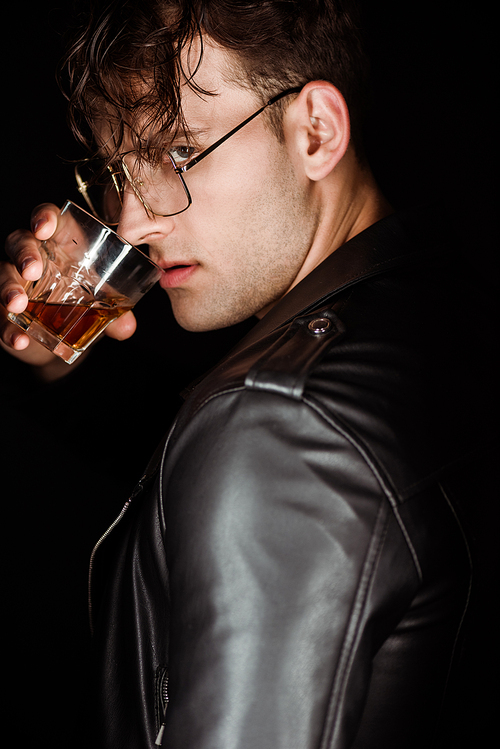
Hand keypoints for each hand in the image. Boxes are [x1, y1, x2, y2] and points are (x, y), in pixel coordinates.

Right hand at [1, 203, 136, 370]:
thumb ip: (117, 313)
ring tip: (17, 305)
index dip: (44, 217)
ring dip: (7, 288)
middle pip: (19, 242)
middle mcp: (33, 258)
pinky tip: (19, 340)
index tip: (44, 227)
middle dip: (24, 253)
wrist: (67, 339)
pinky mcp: (3, 311)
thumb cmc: (87, 304)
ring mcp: (15, 283)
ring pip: (2, 274)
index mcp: (61, 245)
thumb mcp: (105, 306)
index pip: (49, 220)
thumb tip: (127, 327)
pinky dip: (7, 329)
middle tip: (32, 271)